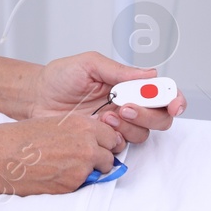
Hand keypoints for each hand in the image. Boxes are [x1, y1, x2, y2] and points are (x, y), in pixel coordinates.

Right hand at [0, 116, 124, 195]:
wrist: (1, 157)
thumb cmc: (20, 139)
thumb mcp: (54, 124)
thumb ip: (77, 131)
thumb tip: (92, 140)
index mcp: (82, 124)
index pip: (111, 135)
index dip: (106, 142)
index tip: (101, 145)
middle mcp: (86, 144)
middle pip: (111, 154)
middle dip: (102, 157)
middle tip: (87, 159)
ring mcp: (82, 166)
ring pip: (102, 171)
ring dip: (92, 170)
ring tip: (68, 167)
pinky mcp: (74, 184)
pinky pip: (85, 184)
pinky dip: (76, 181)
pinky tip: (57, 175)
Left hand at [28, 52, 187, 144]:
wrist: (36, 98)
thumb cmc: (60, 78)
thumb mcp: (89, 64)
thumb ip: (119, 70)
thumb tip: (150, 74)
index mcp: (129, 84)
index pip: (162, 92)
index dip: (174, 98)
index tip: (174, 104)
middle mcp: (128, 105)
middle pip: (160, 117)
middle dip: (148, 114)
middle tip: (123, 106)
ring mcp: (117, 124)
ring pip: (142, 133)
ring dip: (128, 126)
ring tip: (104, 115)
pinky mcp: (104, 140)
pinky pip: (121, 146)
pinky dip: (113, 138)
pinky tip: (96, 126)